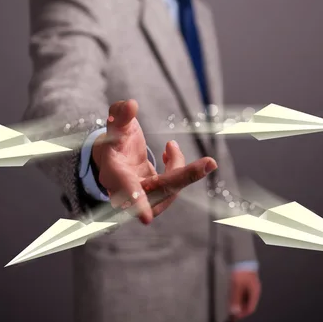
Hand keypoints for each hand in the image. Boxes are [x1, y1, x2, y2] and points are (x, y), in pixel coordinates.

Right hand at [93, 98, 217, 224]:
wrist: (114, 156)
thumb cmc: (114, 139)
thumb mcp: (115, 123)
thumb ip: (121, 114)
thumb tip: (131, 104)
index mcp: (113, 172)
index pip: (124, 187)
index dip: (135, 200)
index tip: (145, 217)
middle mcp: (127, 192)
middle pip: (159, 190)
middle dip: (184, 176)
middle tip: (209, 163)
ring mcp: (142, 198)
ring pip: (170, 190)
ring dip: (179, 167)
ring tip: (171, 146)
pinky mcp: (155, 196)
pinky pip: (173, 187)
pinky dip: (179, 170)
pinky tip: (170, 152)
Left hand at [228, 270, 260, 321]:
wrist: (242, 256)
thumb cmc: (242, 270)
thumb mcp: (237, 285)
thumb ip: (235, 298)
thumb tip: (234, 310)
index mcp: (255, 292)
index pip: (250, 308)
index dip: (242, 314)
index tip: (234, 318)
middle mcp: (254, 290)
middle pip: (248, 304)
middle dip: (240, 310)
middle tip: (232, 314)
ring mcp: (251, 285)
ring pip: (245, 298)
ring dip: (239, 304)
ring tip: (231, 307)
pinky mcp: (247, 281)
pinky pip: (243, 293)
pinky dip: (238, 297)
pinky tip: (233, 298)